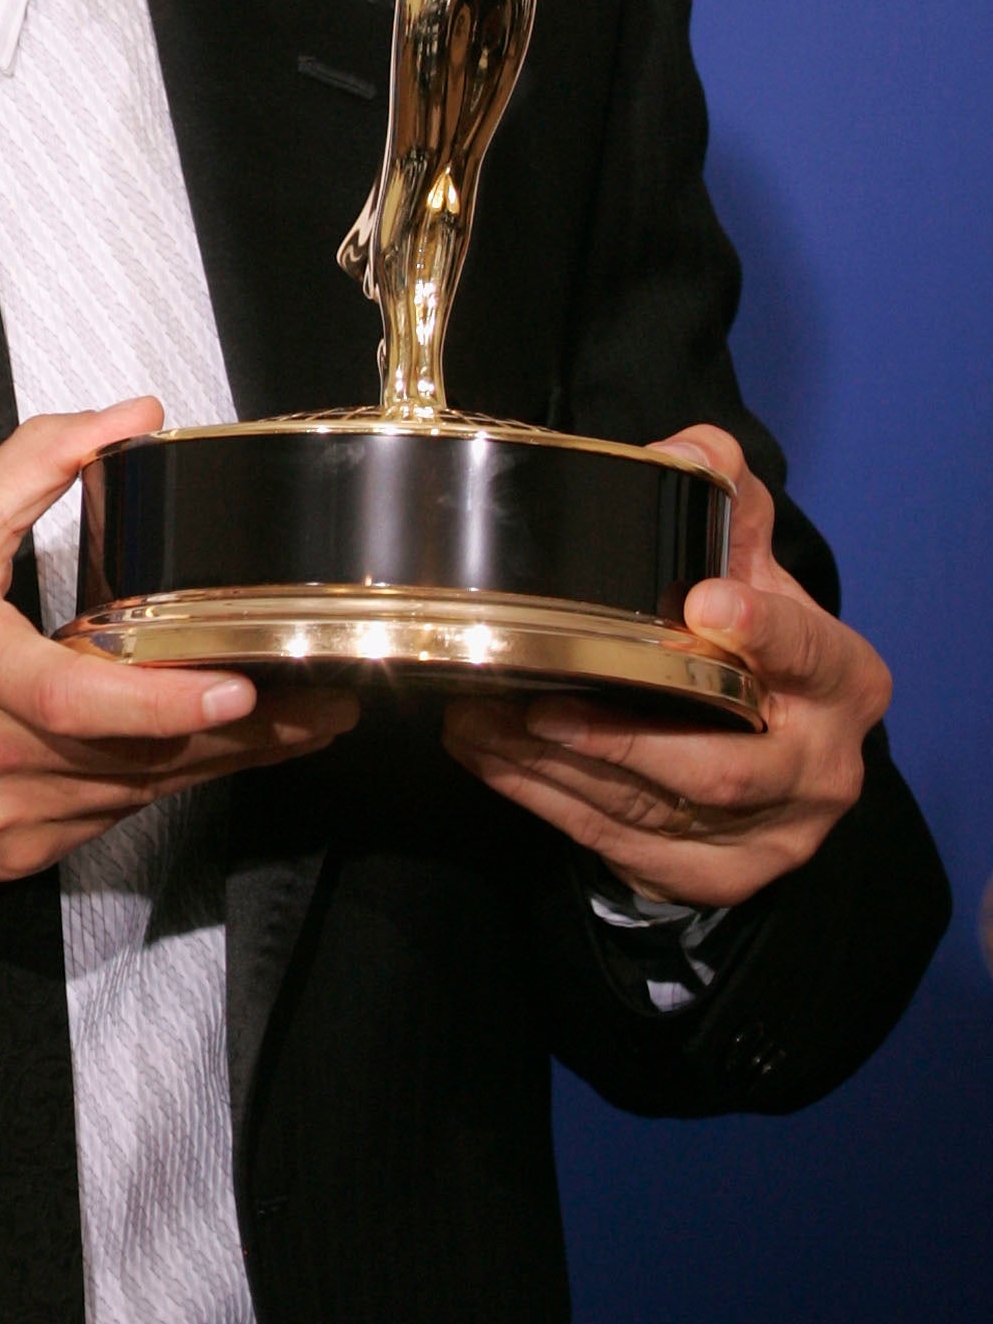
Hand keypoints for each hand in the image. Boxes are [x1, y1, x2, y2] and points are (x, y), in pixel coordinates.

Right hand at [0, 396, 357, 882]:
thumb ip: (36, 463)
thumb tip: (128, 415)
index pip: (77, 698)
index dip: (162, 702)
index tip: (234, 687)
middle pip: (140, 754)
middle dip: (242, 730)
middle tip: (321, 697)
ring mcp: (4, 815)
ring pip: (137, 792)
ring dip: (215, 759)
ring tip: (293, 719)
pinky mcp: (14, 853)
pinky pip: (107, 819)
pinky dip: (156, 783)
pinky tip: (204, 750)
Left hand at [443, 423, 890, 907]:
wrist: (776, 748)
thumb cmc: (755, 648)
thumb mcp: (752, 569)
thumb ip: (724, 502)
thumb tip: (683, 448)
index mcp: (842, 681)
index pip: (809, 653)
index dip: (762, 631)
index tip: (705, 602)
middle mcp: (819, 766)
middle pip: (722, 768)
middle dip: (621, 739)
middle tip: (537, 700)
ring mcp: (773, 835)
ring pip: (656, 811)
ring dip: (557, 768)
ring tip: (481, 720)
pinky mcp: (718, 875)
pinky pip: (624, 847)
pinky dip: (547, 801)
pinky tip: (490, 757)